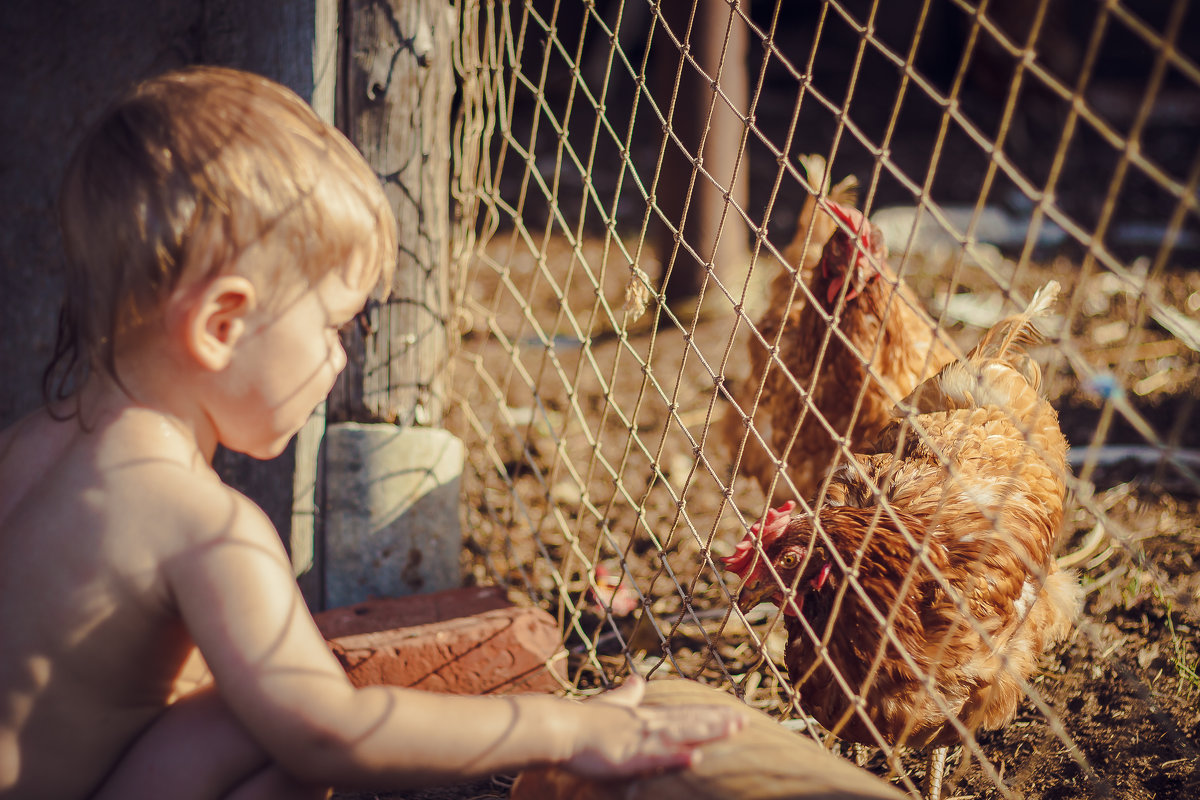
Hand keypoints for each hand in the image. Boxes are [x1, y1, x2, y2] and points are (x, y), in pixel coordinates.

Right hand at [560, 676, 744, 778]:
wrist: (560, 727)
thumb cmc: (583, 720)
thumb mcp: (610, 705)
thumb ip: (627, 694)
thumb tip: (637, 678)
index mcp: (644, 717)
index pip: (684, 713)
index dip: (710, 713)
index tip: (734, 711)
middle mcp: (647, 726)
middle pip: (689, 722)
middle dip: (718, 721)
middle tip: (745, 719)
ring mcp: (639, 741)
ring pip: (680, 735)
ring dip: (708, 732)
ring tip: (733, 729)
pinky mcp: (627, 759)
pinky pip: (656, 760)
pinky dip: (676, 759)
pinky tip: (695, 759)